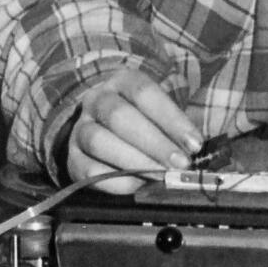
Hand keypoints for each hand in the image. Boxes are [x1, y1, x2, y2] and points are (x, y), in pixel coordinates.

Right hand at [65, 66, 202, 189]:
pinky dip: (117, 181)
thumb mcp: (159, 113)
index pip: (144, 92)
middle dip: (154, 143)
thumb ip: (174, 129)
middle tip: (180, 164)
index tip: (194, 144)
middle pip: (120, 116)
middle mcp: (97, 100)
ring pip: (100, 141)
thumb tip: (193, 152)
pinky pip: (89, 171)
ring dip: (135, 162)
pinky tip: (139, 185)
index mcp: (122, 82)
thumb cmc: (144, 121)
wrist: (104, 129)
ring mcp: (81, 129)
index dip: (171, 119)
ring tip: (161, 176)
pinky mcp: (73, 159)